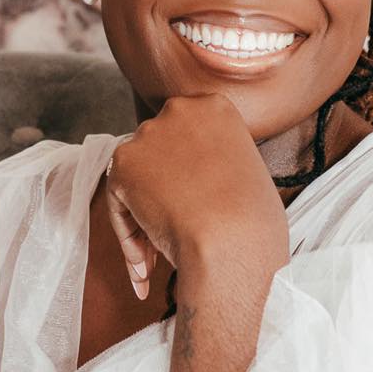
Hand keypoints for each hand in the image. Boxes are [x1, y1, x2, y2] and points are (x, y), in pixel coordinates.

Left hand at [105, 96, 288, 305]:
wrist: (231, 240)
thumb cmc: (253, 221)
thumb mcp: (245, 172)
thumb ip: (215, 163)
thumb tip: (192, 183)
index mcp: (216, 107)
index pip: (187, 137)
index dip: (186, 177)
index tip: (193, 209)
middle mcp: (180, 110)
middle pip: (159, 156)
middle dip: (161, 196)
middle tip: (172, 238)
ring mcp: (149, 134)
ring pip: (136, 181)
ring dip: (143, 221)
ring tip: (154, 262)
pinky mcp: (123, 163)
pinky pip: (119, 203)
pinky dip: (129, 236)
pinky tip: (147, 264)